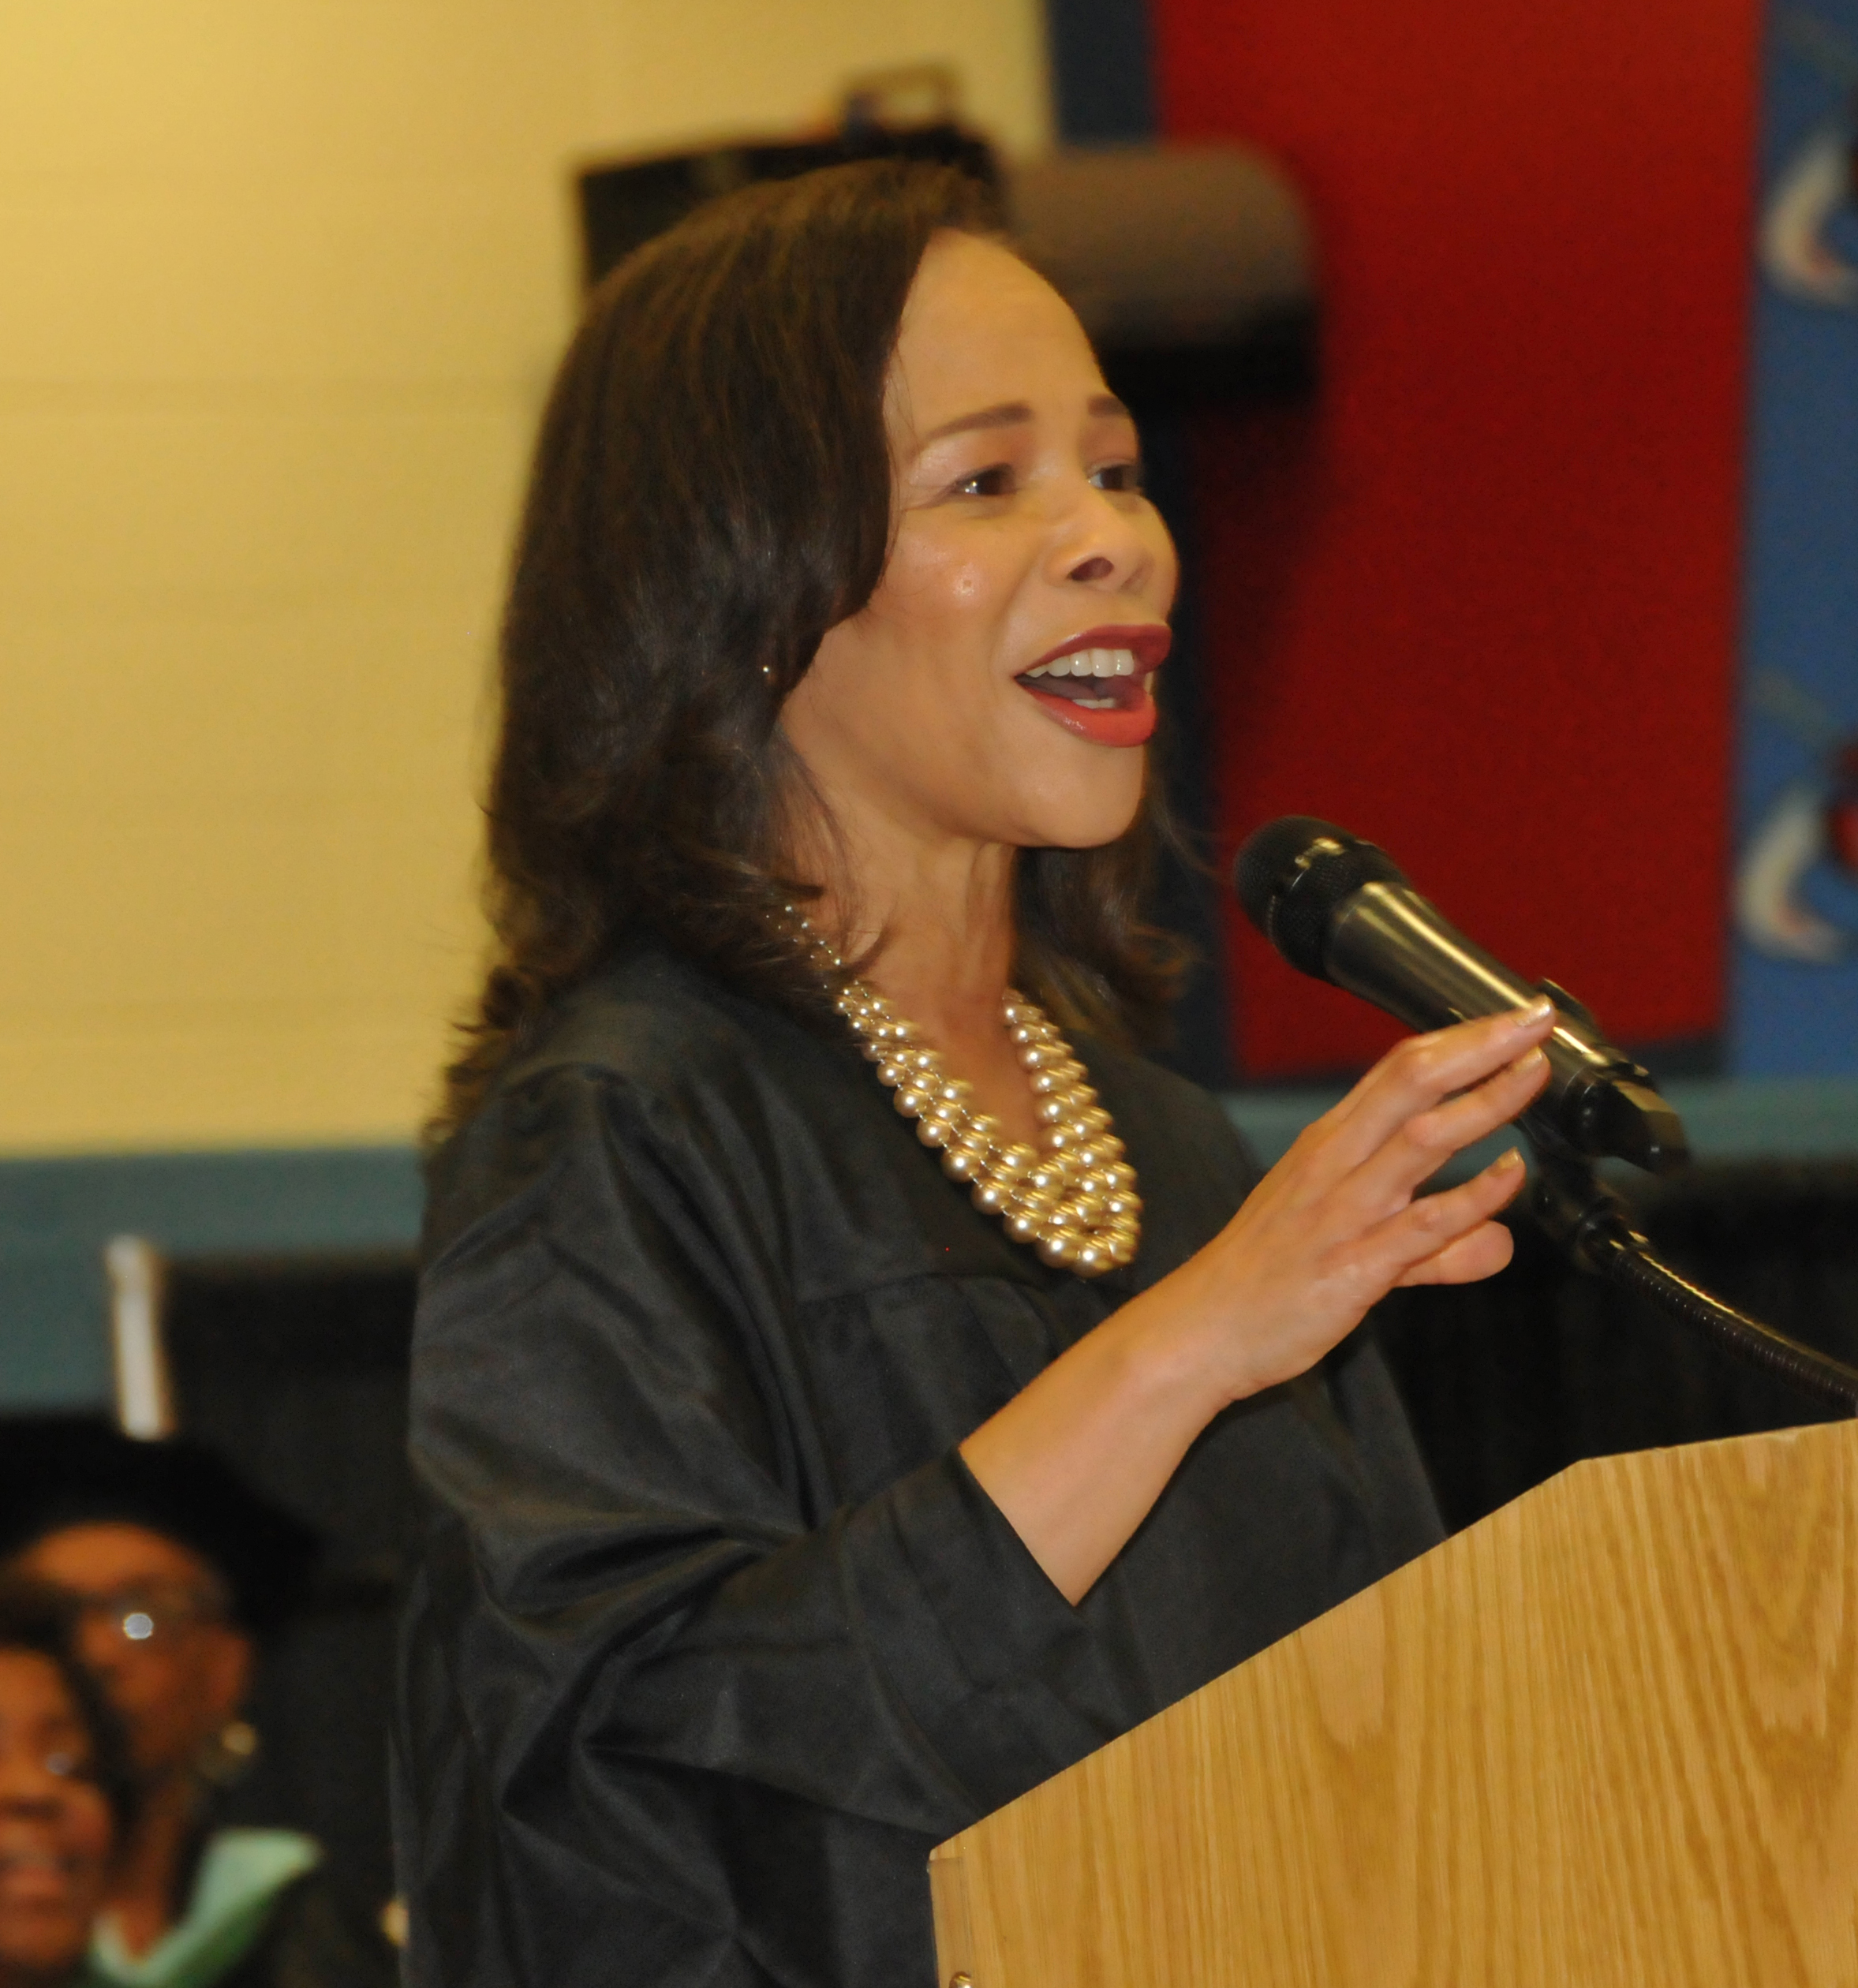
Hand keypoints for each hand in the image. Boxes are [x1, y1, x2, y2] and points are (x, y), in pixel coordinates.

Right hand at [1151, 998, 1553, 1403]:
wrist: (1202, 1329)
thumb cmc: (1265, 1277)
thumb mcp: (1352, 1243)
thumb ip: (1436, 1245)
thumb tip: (1498, 1241)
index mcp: (1329, 1143)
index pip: (1400, 1069)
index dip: (1461, 1039)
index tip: (1513, 1019)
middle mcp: (1335, 1163)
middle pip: (1411, 1081)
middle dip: (1479, 1045)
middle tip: (1534, 1019)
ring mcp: (1343, 1211)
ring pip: (1422, 1139)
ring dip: (1485, 1101)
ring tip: (1532, 1074)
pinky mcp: (1353, 1265)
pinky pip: (1422, 1225)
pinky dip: (1473, 1197)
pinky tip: (1511, 1175)